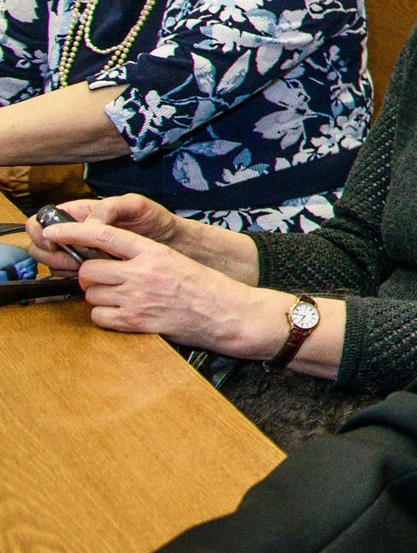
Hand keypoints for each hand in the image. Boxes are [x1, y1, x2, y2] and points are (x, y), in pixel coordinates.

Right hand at [26, 195, 181, 271]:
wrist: (172, 245)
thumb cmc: (155, 220)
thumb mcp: (135, 205)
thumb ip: (109, 209)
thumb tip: (88, 224)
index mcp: (80, 213)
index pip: (40, 221)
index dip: (40, 231)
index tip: (53, 239)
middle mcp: (75, 233)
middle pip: (40, 246)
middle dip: (50, 254)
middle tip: (74, 259)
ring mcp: (80, 252)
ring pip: (52, 263)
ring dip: (63, 267)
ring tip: (88, 265)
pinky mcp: (90, 269)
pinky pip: (69, 277)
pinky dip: (75, 278)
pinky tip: (94, 274)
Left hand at [52, 223, 279, 357]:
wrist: (226, 313)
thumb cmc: (203, 286)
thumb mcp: (173, 259)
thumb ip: (140, 255)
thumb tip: (105, 254)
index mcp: (152, 252)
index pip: (103, 235)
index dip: (73, 231)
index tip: (53, 230)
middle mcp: (142, 273)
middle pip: (89, 269)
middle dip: (90, 274)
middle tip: (104, 278)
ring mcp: (137, 298)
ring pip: (90, 293)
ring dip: (98, 296)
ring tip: (120, 297)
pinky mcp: (135, 322)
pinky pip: (98, 316)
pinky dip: (104, 315)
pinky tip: (122, 313)